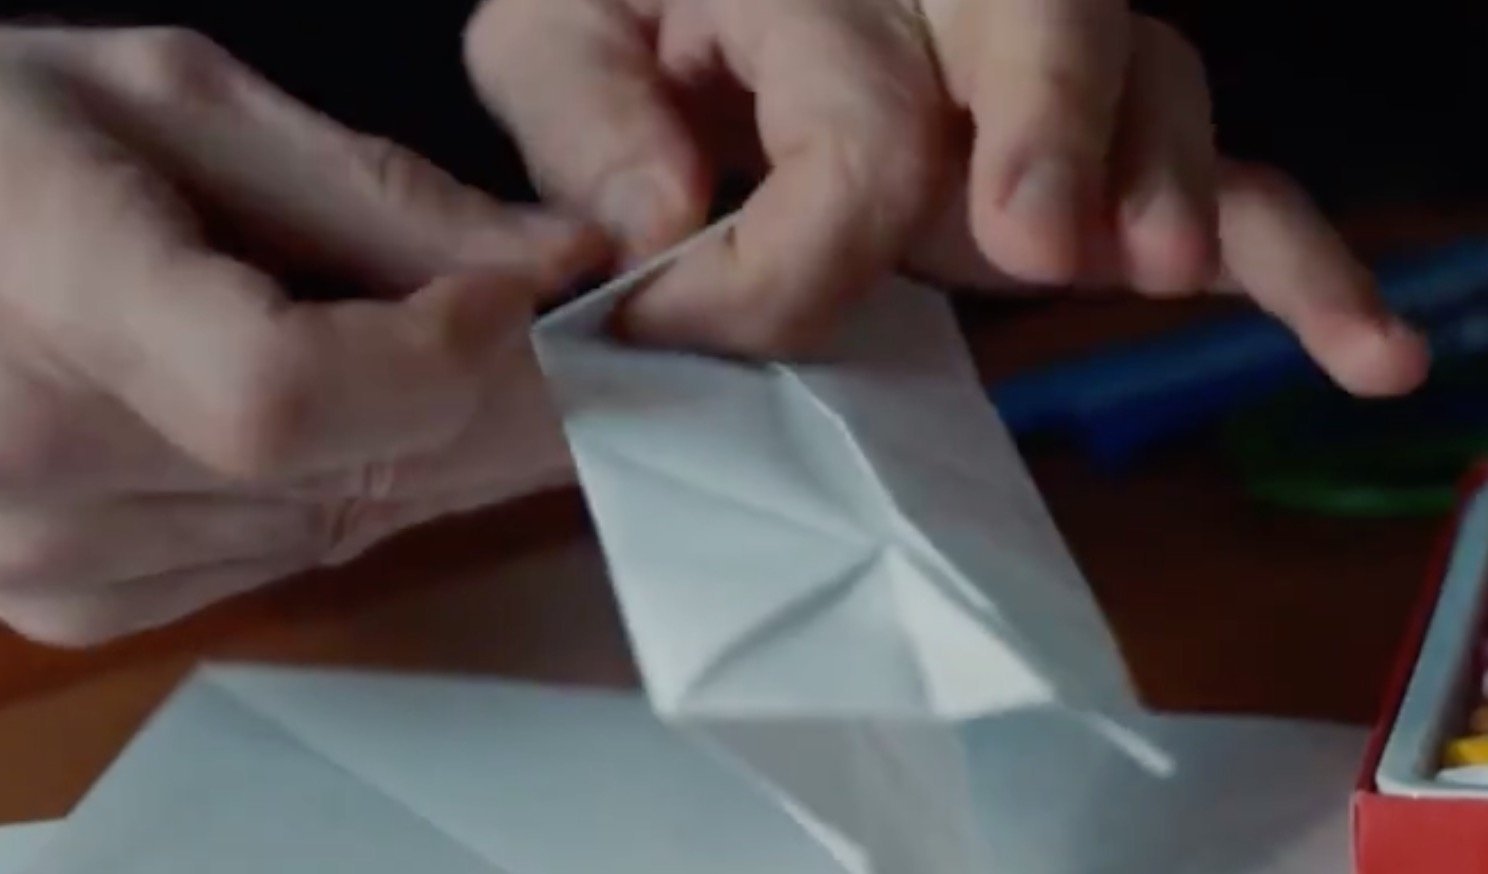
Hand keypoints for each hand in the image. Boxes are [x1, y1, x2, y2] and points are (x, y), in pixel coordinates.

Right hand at [0, 27, 606, 645]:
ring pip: (346, 522)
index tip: (512, 297)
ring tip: (438, 354)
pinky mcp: (86, 608)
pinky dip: (354, 488)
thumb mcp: (177, 104)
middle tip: (561, 336)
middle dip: (494, 400)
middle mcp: (38, 469)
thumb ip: (381, 195)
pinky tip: (351, 417)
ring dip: (429, 444)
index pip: (282, 392)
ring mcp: (55, 561)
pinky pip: (291, 557)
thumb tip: (567, 262)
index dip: (430, 357)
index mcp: (50, 303)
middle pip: (350, 470)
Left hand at [466, 0, 1427, 394]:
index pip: (845, 129)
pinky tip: (1367, 347)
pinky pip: (1219, 169)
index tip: (682, 329)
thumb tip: (660, 221)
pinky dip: (1295, 257)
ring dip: (1170, 187)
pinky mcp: (1095, 135)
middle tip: (1036, 245)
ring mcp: (1038, 67)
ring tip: (1152, 270)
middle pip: (1049, 25)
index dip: (777, 265)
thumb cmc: (623, 21)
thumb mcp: (551, 39)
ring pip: (1156, 84)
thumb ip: (583, 116)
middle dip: (1057, 138)